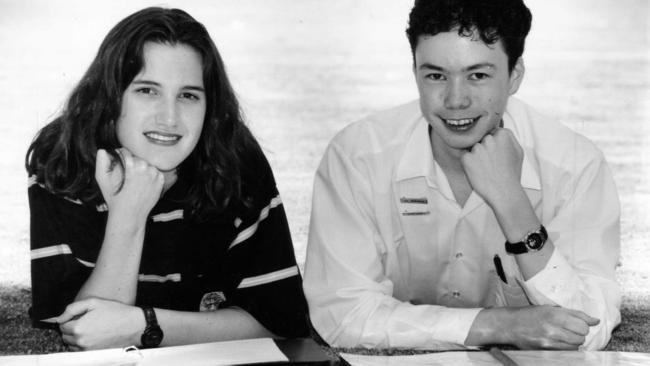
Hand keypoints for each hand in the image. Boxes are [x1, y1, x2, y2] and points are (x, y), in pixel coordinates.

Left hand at [57, 298, 144, 350]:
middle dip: (71, 329)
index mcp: (79, 327)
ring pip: (71, 345)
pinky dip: (83, 344)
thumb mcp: (94, 302)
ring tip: (90, 329)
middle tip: (85, 321)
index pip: (61, 326)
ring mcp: (87, 349)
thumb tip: (59, 318)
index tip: (77, 316)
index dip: (68, 319)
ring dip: (76, 338)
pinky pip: (80, 351)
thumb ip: (73, 309)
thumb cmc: (116, 312)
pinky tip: (94, 336)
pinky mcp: (94, 354)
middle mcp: (81, 341)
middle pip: (65, 336)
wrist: (134, 325)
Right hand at [95, 148, 163, 218]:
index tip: (118, 165)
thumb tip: (103, 150)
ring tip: (135, 182)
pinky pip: (155, 172)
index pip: (125, 152)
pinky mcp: (161, 180)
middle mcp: (145, 167)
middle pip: (137, 158)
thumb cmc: (114, 197)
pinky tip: (143, 185)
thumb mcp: (102, 179)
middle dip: (131, 165)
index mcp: (132, 164)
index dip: (120, 157)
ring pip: (146, 165)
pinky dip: (150, 176)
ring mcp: (155, 173)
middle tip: (127, 177)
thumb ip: (101, 162)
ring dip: (141, 170)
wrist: (129, 215)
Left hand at [460, 128, 523, 207]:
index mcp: (503, 134)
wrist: (504, 192)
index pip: (492, 132)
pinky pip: (465, 156)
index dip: (493, 144)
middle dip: (484, 149)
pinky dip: (469, 163)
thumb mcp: (518, 151)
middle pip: (482, 139)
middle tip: (491, 163)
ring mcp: (477, 148)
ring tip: (486, 169)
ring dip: (477, 156)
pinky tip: (478, 171)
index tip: (497, 154)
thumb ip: (509, 137)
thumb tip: (499, 130)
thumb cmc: (512, 174)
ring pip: (473, 148)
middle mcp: (489, 139)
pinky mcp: (466, 158)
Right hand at [470, 305, 599, 349]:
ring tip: (563, 336)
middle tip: (569, 329)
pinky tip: (558, 342)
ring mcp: (549, 342)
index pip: (583, 325)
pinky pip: (566, 352)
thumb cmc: (530, 314)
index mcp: (555, 315)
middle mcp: (553, 329)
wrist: (510, 325)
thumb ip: (575, 313)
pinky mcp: (546, 351)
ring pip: (575, 346)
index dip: (583, 324)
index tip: (577, 323)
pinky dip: (566, 348)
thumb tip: (595, 320)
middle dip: (579, 333)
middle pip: (581, 336)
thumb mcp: (551, 308)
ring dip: (573, 341)